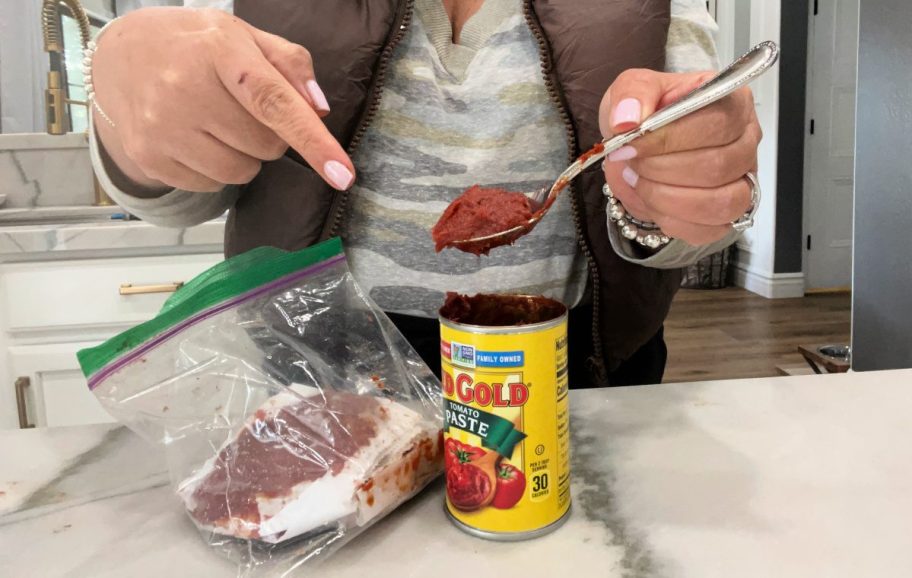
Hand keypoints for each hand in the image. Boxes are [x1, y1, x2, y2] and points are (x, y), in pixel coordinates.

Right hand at [92, 8, 354, 193]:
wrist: (118, 57)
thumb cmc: (195, 47)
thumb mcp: (242, 36)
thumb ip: (289, 64)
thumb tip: (319, 109)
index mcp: (218, 50)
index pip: (275, 101)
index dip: (313, 140)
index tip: (343, 174)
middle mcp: (185, 88)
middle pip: (267, 146)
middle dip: (268, 134)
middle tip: (240, 109)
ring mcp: (162, 127)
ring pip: (242, 172)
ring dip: (243, 155)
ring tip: (217, 123)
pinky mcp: (149, 157)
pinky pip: (211, 185)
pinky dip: (215, 168)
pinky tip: (195, 138)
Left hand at [599, 69, 760, 245]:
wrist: (639, 149)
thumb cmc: (646, 115)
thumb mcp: (632, 88)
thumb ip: (632, 93)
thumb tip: (627, 118)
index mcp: (733, 102)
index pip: (717, 122)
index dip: (668, 139)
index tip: (630, 144)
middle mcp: (746, 141)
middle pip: (718, 166)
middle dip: (661, 169)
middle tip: (633, 163)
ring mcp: (743, 181)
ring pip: (720, 203)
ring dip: (666, 198)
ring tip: (640, 181)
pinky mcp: (728, 214)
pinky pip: (709, 230)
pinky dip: (672, 221)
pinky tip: (653, 201)